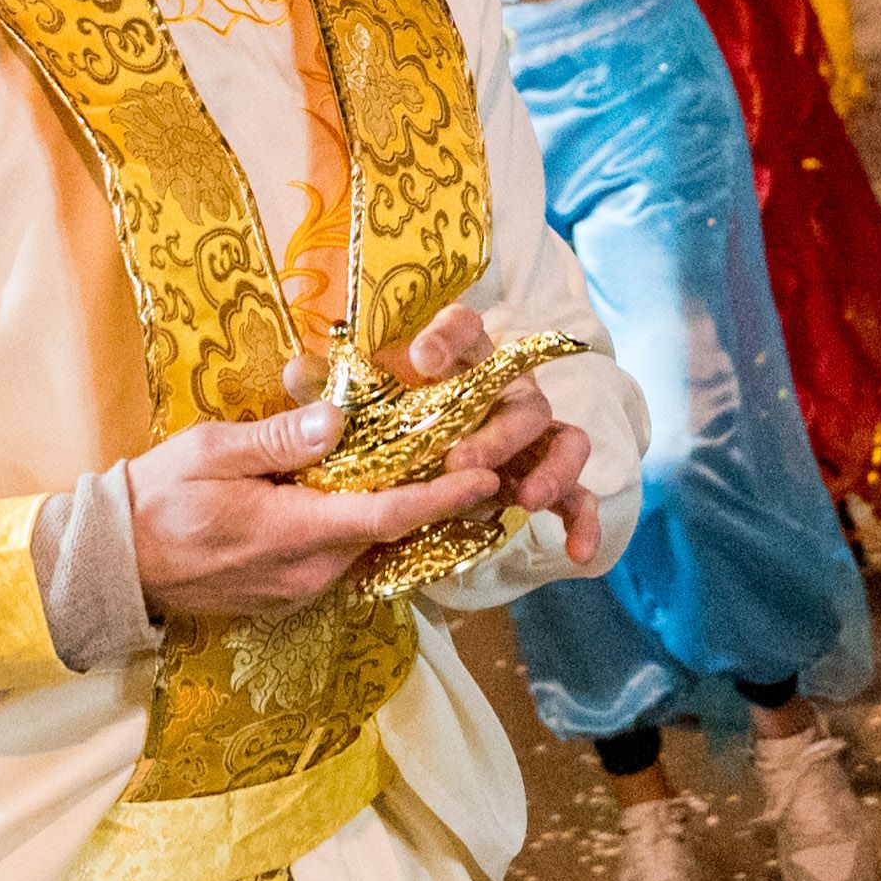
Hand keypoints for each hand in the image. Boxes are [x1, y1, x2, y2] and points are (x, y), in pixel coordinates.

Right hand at [126, 403, 512, 617]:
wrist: (113, 564)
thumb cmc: (156, 496)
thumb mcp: (211, 450)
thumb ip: (279, 439)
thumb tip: (339, 420)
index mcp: (291, 533)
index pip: (385, 518)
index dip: (441, 498)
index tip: (485, 476)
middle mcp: (305, 573)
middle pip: (385, 533)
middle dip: (426, 498)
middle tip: (460, 451)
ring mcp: (296, 591)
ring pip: (363, 548)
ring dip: (390, 513)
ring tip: (419, 467)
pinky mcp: (284, 597)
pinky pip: (338, 562)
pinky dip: (357, 531)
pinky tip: (357, 496)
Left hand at [309, 303, 601, 567]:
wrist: (407, 466)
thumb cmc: (373, 428)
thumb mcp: (348, 410)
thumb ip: (321, 394)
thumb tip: (298, 375)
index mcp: (456, 362)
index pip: (464, 329)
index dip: (449, 337)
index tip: (421, 357)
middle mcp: (501, 393)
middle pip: (519, 393)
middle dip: (497, 428)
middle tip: (460, 459)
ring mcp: (526, 439)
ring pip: (560, 436)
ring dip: (550, 466)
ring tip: (520, 499)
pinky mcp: (539, 479)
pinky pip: (575, 495)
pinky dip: (581, 519)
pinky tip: (577, 551)